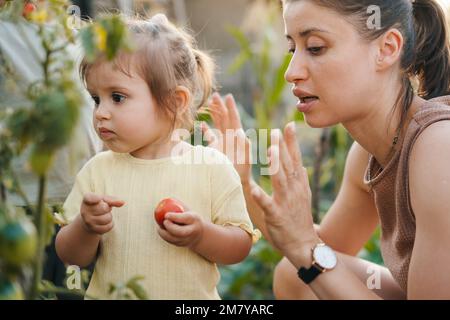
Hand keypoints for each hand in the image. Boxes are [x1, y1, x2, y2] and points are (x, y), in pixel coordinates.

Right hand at [80, 193, 124, 234]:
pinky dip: (110, 224)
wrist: (90, 221)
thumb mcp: (104, 200)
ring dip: (109, 217)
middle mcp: (84, 211)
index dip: (96, 198)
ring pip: (107, 218)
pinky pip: (109, 226)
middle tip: (103, 209)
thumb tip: (122, 202)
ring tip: (103, 216)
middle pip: (104, 208)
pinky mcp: (93, 230)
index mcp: (86, 200)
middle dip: (107, 208)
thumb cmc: (98, 207)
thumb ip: (112, 200)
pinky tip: (104, 223)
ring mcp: (88, 221)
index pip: (90, 198)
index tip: (99, 199)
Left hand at [157, 204, 203, 248]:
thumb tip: (165, 199)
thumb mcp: (188, 211)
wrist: (200, 234)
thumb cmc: (190, 218)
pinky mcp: (182, 244)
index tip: (166, 215)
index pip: (185, 219)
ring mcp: (187, 239)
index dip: (175, 217)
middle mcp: (192, 231)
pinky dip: (165, 236)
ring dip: (164, 233)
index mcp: (194, 219)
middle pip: (180, 232)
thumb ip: (179, 206)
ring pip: (174, 239)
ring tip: (159, 227)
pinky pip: (172, 241)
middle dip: (170, 227)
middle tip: (163, 222)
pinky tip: (161, 231)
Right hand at [203, 93, 251, 183]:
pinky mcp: (217, 150)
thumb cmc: (243, 173)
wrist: (237, 183)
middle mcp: (230, 138)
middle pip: (225, 119)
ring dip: (215, 114)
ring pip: (219, 125)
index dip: (231, 108)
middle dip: (221, 107)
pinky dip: (207, 130)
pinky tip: (201, 124)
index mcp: (237, 138)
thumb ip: (243, 145)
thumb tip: (239, 131)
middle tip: (215, 95)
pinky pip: (211, 137)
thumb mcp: (246, 159)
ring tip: (210, 103)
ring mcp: (224, 143)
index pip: (234, 120)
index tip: (228, 96)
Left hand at [250, 123, 319, 262]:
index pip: (295, 158)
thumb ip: (300, 178)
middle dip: (282, 147)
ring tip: (270, 150)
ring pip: (280, 180)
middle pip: (287, 165)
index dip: (292, 142)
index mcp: (298, 183)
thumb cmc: (299, 218)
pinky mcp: (277, 216)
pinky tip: (253, 189)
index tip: (289, 125)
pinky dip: (261, 197)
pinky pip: (268, 205)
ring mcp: (286, 202)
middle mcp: (294, 189)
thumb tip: (301, 163)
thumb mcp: (302, 195)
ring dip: (276, 165)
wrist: (304, 244)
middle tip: (276, 131)